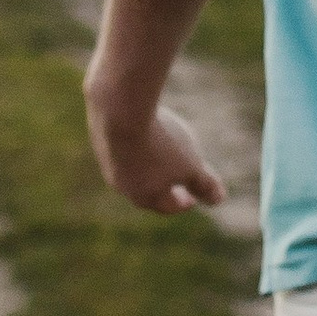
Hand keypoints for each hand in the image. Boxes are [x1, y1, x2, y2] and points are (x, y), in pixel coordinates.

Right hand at [84, 82, 227, 214]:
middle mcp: (121, 183)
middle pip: (145, 189)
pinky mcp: (98, 135)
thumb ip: (205, 185)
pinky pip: (121, 143)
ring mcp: (106, 159)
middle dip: (161, 187)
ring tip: (159, 153)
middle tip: (173, 182)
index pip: (167, 205)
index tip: (192, 198)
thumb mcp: (191, 166)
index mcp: (144, 196)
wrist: (119, 109)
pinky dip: (134, 140)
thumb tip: (218, 200)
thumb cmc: (160, 143)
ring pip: (130, 166)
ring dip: (146, 163)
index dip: (182, 202)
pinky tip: (143, 126)